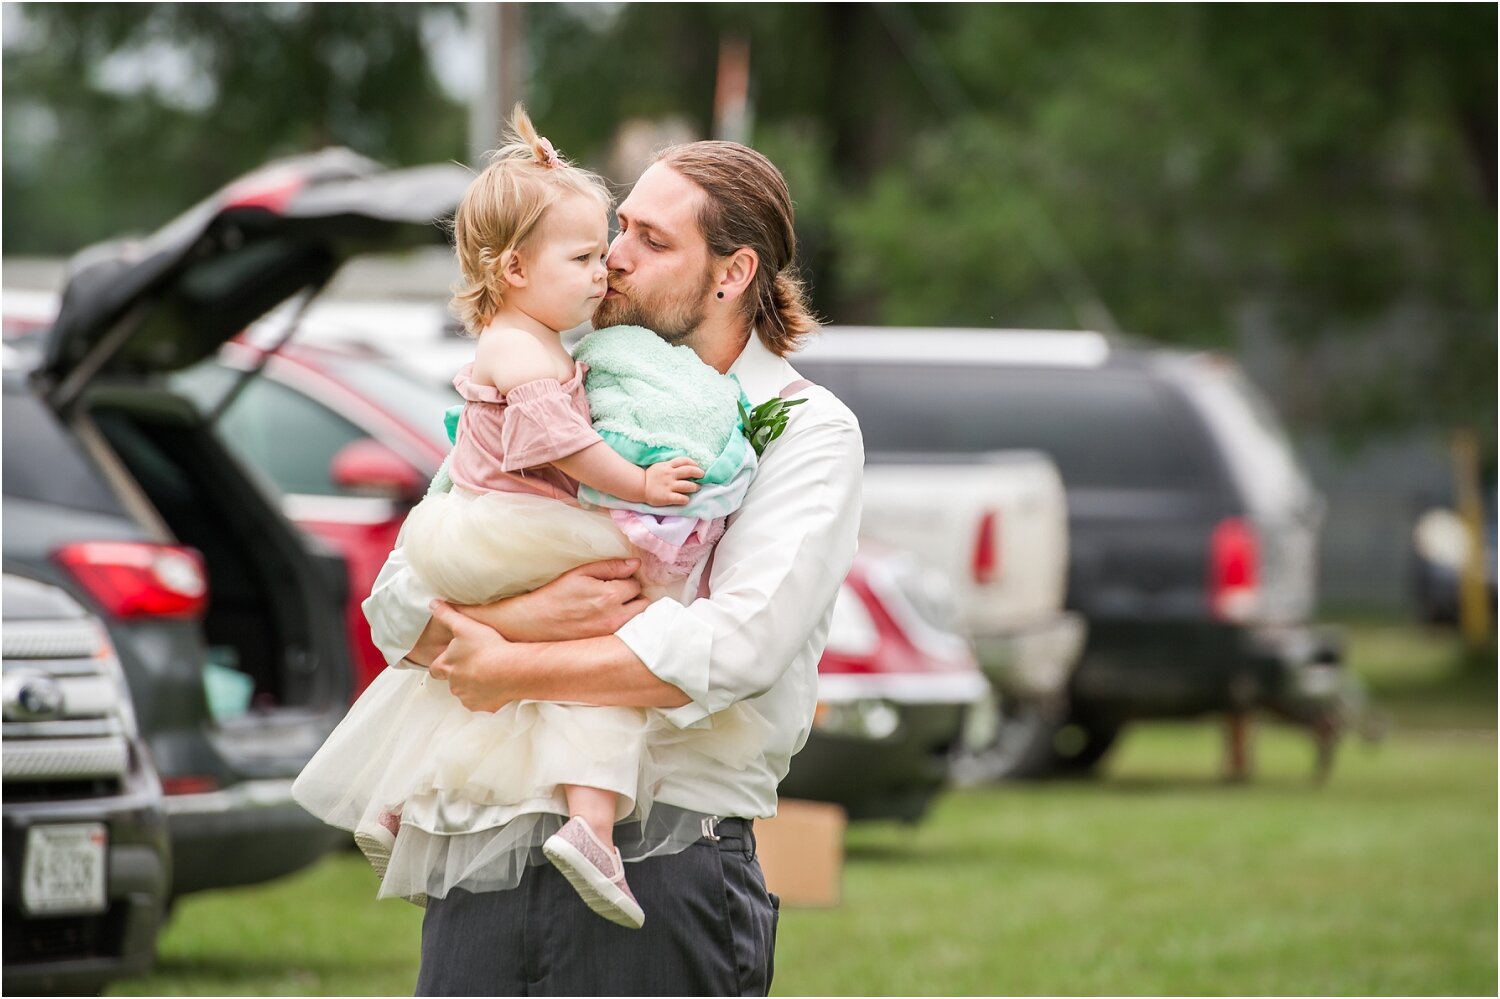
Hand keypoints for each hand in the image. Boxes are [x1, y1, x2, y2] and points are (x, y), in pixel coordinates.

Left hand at [426, 600, 513, 710]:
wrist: (509, 670)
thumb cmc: (486, 647)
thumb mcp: (464, 625)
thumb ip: (446, 615)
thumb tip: (432, 604)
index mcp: (447, 666)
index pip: (435, 669)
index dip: (441, 664)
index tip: (449, 660)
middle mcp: (454, 685)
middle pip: (452, 682)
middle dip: (460, 675)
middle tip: (475, 664)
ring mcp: (469, 698)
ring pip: (467, 693)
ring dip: (474, 686)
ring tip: (489, 673)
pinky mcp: (484, 707)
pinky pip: (484, 703)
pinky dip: (489, 696)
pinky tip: (498, 685)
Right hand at [459, 559, 648, 642]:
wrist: (535, 623)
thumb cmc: (556, 594)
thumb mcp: (581, 573)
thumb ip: (611, 567)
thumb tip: (636, 564)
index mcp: (610, 595)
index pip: (636, 584)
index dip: (627, 580)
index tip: (616, 581)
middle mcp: (615, 616)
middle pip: (644, 604)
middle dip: (634, 597)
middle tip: (619, 594)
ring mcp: (612, 633)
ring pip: (639, 620)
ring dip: (633, 612)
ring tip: (615, 608)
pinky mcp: (606, 644)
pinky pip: (627, 633)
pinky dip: (625, 626)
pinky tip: (608, 620)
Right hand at [644, 458, 702, 506]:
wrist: (639, 487)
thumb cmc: (651, 477)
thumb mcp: (660, 466)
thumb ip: (672, 465)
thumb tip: (686, 465)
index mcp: (668, 466)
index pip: (684, 461)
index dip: (693, 463)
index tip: (697, 467)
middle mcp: (670, 475)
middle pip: (689, 471)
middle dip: (699, 473)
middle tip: (702, 476)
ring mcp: (669, 486)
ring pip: (688, 486)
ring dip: (695, 487)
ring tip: (696, 488)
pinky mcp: (667, 497)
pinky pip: (681, 498)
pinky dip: (686, 499)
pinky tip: (686, 499)